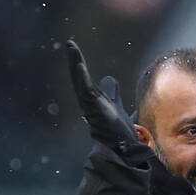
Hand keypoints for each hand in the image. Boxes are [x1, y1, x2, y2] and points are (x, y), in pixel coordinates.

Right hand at [66, 39, 149, 161]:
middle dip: (75, 61)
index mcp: (96, 101)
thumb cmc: (121, 133)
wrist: (124, 150)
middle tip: (70, 44)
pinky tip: (79, 64)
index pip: (87, 80)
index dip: (82, 68)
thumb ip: (114, 95)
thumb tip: (111, 81)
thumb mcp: (118, 108)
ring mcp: (91, 105)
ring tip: (71, 47)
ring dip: (75, 63)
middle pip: (80, 79)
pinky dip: (81, 76)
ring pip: (80, 82)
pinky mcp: (93, 108)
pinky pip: (85, 90)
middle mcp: (91, 102)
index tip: (74, 49)